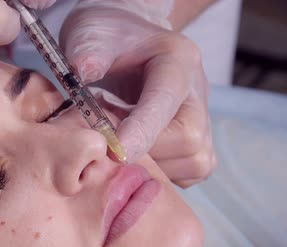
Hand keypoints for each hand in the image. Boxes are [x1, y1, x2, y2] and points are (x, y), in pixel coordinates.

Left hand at [60, 1, 214, 186]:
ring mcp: (204, 118)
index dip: (142, 131)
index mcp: (176, 60)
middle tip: (107, 144)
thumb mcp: (92, 34)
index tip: (114, 153)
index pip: (166, 100)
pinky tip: (138, 154)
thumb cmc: (109, 41)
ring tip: (121, 144)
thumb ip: (88, 52)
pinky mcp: (200, 143)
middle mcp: (197, 91)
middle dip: (144, 151)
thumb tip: (83, 71)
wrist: (125, 45)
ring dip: (152, 164)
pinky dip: (163, 172)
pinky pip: (191, 172)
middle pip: (187, 139)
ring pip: (193, 161)